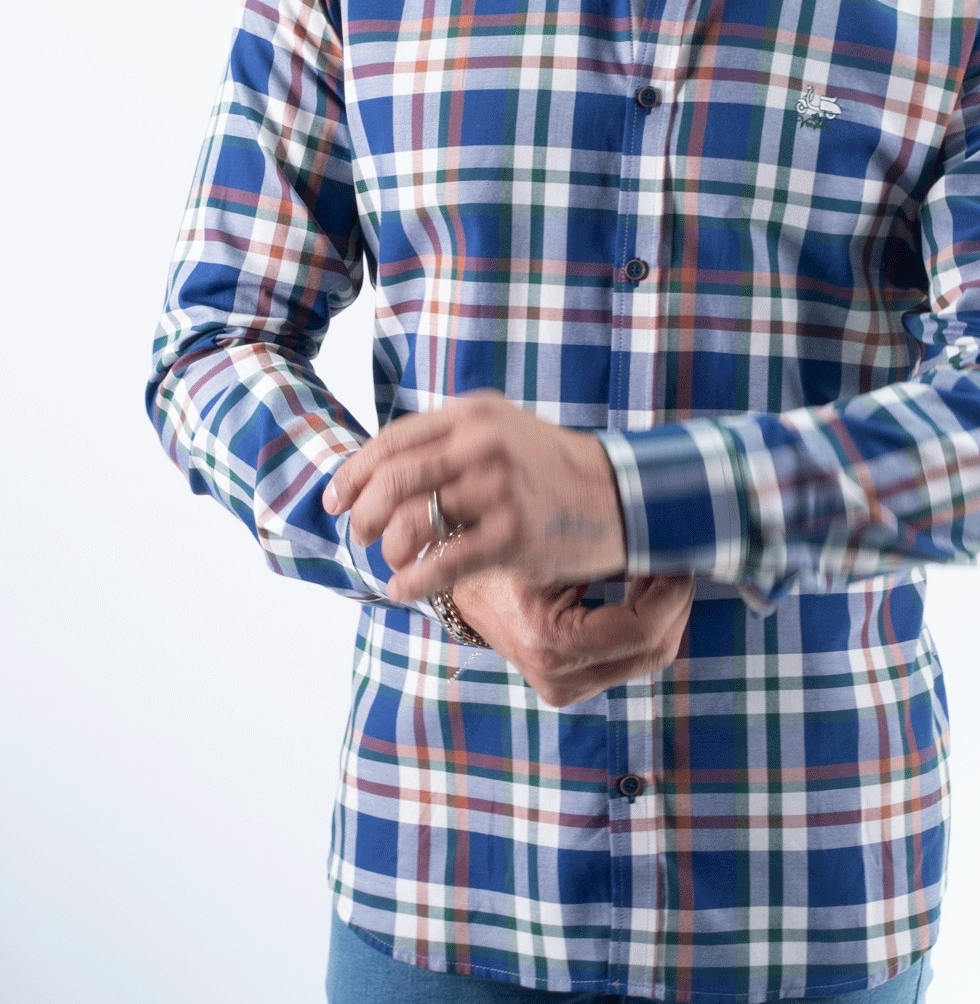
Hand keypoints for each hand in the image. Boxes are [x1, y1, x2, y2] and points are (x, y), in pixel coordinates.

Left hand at [324, 390, 626, 599]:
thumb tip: (377, 474)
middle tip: (359, 536)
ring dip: (389, 549)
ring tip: (393, 561)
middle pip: (392, 479)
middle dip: (362, 514)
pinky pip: (443, 563)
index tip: (334, 500)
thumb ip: (446, 443)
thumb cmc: (549, 470)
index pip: (392, 440)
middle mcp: (483, 444)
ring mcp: (499, 489)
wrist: (620, 495)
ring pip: (412, 521)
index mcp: (474, 414)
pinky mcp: (514, 535)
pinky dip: (412, 581)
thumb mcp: (499, 433)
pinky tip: (403, 589)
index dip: (353, 473)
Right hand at [451, 568, 695, 706]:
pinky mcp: (573, 687)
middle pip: (655, 650)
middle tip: (681, 558)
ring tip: (664, 568)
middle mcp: (562, 681)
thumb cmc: (505, 556)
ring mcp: (568, 690)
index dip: (673, 592)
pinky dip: (646, 623)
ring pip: (649, 657)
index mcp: (553, 646)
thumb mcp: (553, 545)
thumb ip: (610, 547)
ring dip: (666, 612)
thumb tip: (667, 536)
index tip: (682, 555)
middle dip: (677, 602)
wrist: (465, 588)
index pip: (642, 630)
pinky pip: (631, 659)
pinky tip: (646, 588)